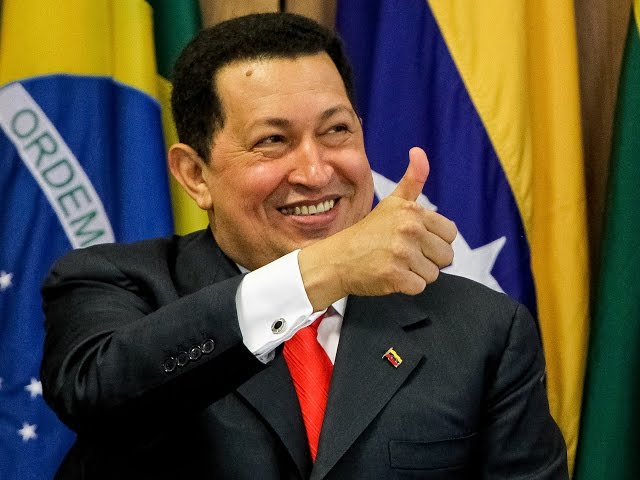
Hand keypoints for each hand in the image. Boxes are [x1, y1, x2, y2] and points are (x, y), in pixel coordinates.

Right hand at [299, 147, 456, 310]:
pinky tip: (390, 275)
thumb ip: (412, 181)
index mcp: (412, 212)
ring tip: (395, 263)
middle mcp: (408, 229)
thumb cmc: (367, 233)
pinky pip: (419, 287)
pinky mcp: (394, 275)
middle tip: (403, 254)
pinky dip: (406, 286)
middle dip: (428, 259)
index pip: (450, 234)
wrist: (337, 259)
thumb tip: (420, 151)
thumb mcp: (391, 203)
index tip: (413, 240)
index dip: (434, 240)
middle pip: (445, 255)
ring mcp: (401, 253)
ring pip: (433, 273)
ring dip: (416, 273)